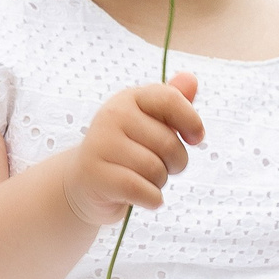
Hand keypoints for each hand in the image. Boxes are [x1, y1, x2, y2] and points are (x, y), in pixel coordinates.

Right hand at [62, 72, 202, 228]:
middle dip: (174, 163)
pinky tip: (143, 197)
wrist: (84, 182)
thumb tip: (191, 79)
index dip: (191, 121)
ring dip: (159, 183)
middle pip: (169, 144)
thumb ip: (172, 103)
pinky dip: (152, 200)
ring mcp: (101, 144)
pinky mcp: (96, 175)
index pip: (170, 100)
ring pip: (156, 170)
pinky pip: (143, 191)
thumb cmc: (126, 152)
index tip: (194, 138)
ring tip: (143, 180)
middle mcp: (112, 115)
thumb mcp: (149, 124)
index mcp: (129, 99)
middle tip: (158, 166)